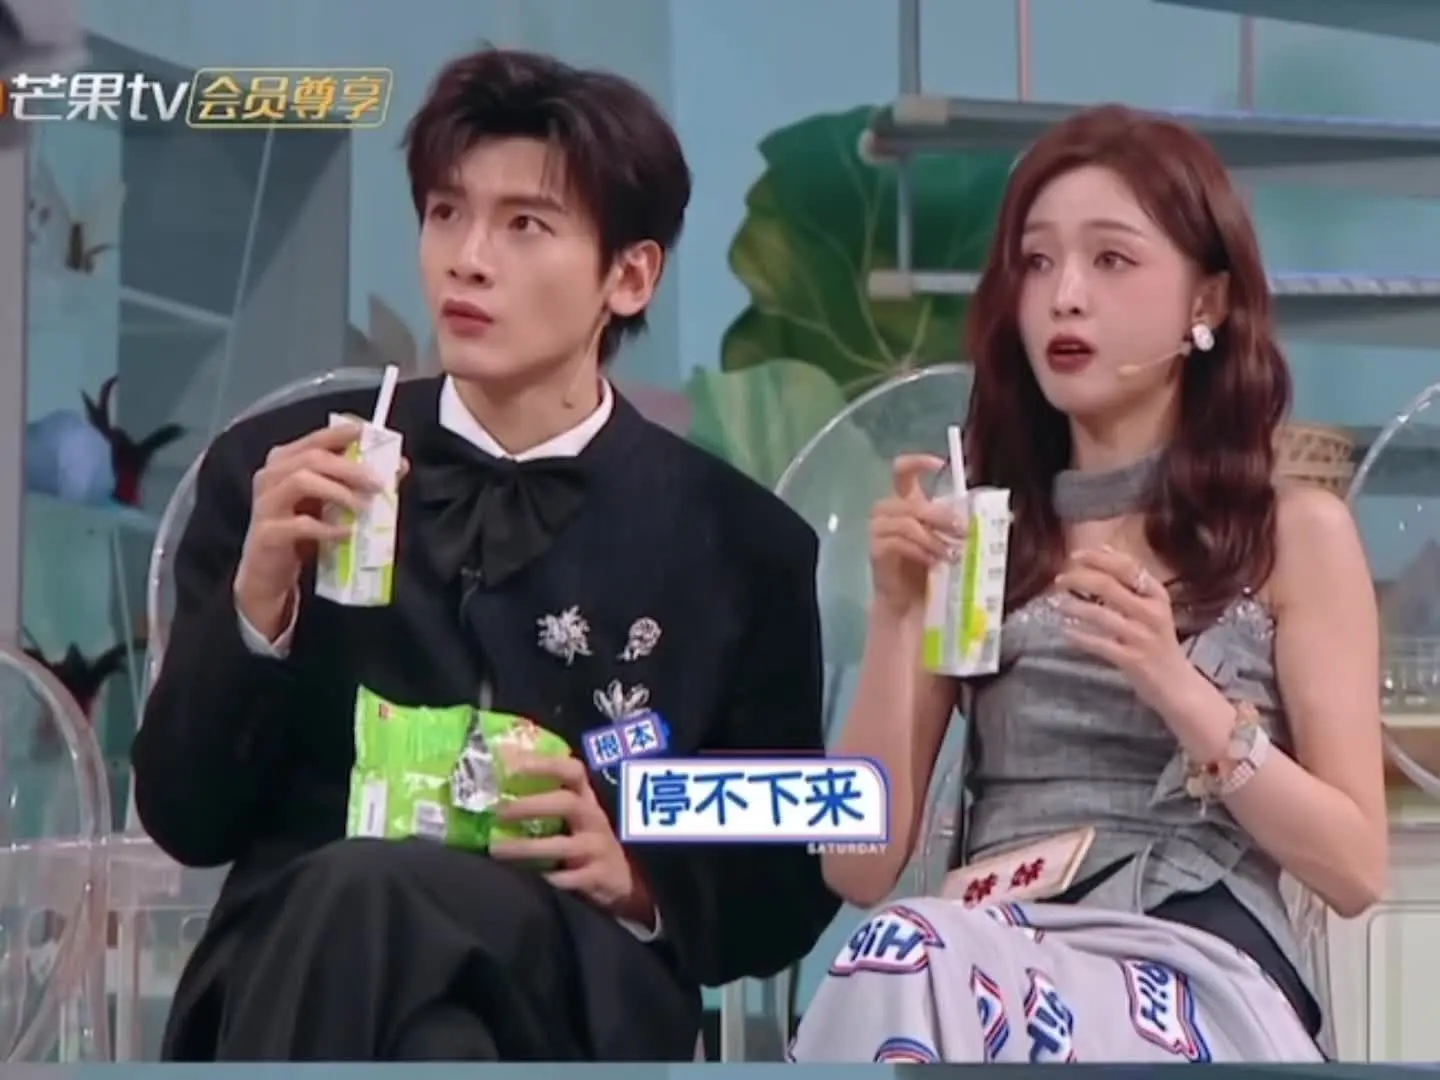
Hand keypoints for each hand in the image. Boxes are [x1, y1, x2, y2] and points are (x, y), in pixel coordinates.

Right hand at [234, 423, 399, 636]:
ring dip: (338, 491)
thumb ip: (357, 483)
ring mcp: (266, 504)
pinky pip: (298, 524)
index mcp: (285, 463)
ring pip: (300, 481)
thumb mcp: (329, 503)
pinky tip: (346, 534)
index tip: (368, 433)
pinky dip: (327, 528)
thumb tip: (398, 466)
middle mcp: (271, 477)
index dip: (341, 434)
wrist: (270, 576)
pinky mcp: (267, 534)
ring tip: (364, 506)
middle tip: (378, 482)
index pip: (315, 439)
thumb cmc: (300, 533)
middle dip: (349, 467)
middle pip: (311, 458)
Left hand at [489, 752, 651, 921]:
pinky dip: (550, 879)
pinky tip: (529, 880)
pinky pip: (571, 879)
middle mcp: (594, 819)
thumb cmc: (587, 842)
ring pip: (564, 845)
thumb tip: (498, 784)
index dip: (545, 764)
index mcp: (586, 799)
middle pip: (567, 803)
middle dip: (531, 805)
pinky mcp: (599, 877)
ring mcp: (599, 848)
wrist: (623, 880)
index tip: (513, 766)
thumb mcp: (575, 817)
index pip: (572, 771)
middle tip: (499, 812)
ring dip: (527, 847)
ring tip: (497, 850)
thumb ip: (546, 801)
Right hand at [869, 454, 967, 616]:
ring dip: (933, 537)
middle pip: (911, 501)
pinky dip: (920, 551)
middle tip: (963, 532)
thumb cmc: (929, 567)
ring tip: (951, 554)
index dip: (917, 462)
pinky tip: (934, 562)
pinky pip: (898, 542)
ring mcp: (879, 530)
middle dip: (941, 515)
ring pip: (906, 522)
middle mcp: (889, 511)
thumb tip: (991, 514)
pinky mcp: (876, 550)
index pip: (902, 471)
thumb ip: (956, 523)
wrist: (910, 601)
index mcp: (905, 502)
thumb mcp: (945, 539)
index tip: (940, 465)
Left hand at [1055, 546, 1193, 713]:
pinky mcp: (1132, 659)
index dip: (1098, 558)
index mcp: (1158, 595)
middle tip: (1060, 579)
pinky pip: (1098, 644)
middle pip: (1109, 586)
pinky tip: (1065, 630)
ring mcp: (1142, 637)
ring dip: (1074, 607)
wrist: (1175, 683)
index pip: (1127, 567)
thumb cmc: (1157, 640)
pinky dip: (1078, 636)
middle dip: (1079, 579)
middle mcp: (1152, 612)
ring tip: (1057, 603)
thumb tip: (1102, 548)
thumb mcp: (1151, 606)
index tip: (1075, 555)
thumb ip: (1129, 580)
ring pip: (1101, 615)